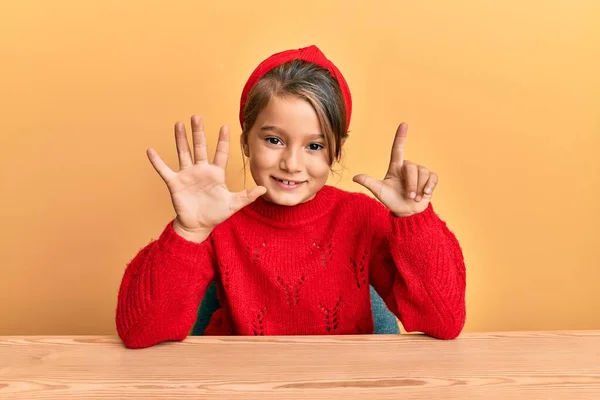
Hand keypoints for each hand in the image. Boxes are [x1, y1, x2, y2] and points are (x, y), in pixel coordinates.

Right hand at [147, 115, 266, 237]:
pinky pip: (164, 170)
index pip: (221, 153)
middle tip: (196, 116)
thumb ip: (247, 196)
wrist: (198, 226)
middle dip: (198, 132)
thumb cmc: (216, 214)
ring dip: (180, 139)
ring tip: (178, 124)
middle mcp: (201, 170)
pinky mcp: (175, 183)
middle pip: (200, 147)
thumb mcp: (233, 204)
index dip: (223, 141)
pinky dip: (157, 161)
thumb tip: (263, 189)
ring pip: (184, 153)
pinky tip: (150, 150)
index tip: (225, 126)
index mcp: (216, 174)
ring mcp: (187, 175)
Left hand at [353, 123, 437, 216]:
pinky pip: (432, 177)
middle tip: (409, 196)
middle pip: (411, 167)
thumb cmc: (392, 200)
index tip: (403, 124)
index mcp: (395, 167)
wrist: (406, 212)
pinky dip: (429, 186)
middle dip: (411, 183)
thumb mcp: (379, 191)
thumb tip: (354, 177)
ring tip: (414, 197)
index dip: (400, 136)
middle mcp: (407, 168)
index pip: (398, 149)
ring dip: (419, 187)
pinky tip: (425, 194)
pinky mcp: (430, 180)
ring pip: (423, 172)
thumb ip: (368, 182)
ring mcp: (419, 173)